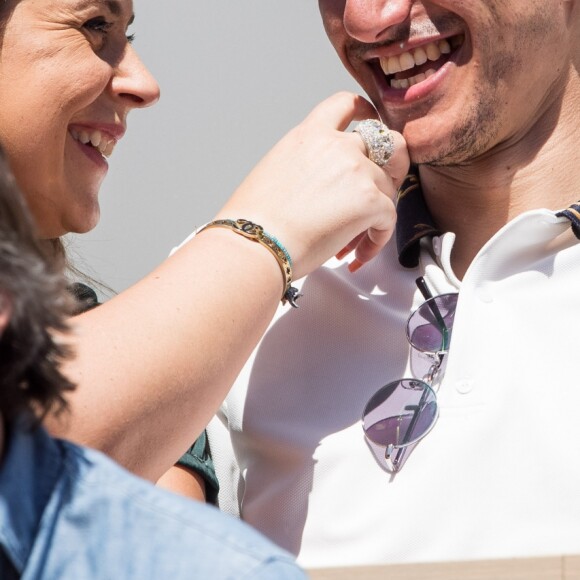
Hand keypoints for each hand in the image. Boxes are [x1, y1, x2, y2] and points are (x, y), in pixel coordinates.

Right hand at [216, 91, 409, 278]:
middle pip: (389, 143)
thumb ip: (307, 163)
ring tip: (350, 242)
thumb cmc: (255, 219)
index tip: (372, 119)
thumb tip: (324, 184)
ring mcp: (357, 171)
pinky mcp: (370, 201)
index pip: (346, 104)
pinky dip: (377, 239)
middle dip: (394, 165)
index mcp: (310, 135)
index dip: (366, 112)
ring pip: (388, 189)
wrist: (255, 241)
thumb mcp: (275, 169)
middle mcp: (338, 146)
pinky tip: (356, 255)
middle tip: (382, 191)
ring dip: (375, 215)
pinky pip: (389, 219)